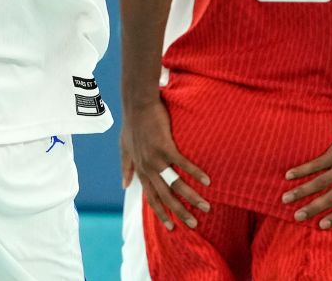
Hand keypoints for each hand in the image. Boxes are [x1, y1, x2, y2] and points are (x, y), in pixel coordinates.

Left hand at [119, 100, 210, 230]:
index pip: (151, 198)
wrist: (137, 104)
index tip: (171, 227)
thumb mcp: (124, 148)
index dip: (161, 213)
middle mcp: (147, 168)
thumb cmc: (132, 124)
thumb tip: (123, 186)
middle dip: (180, 213)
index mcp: (140, 170)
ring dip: (192, 197)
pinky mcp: (165, 146)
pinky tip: (207, 181)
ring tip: (206, 207)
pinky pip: (183, 164)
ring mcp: (156, 158)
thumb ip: (126, 167)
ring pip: (176, 184)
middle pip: (165, 197)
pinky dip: (196, 173)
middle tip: (194, 224)